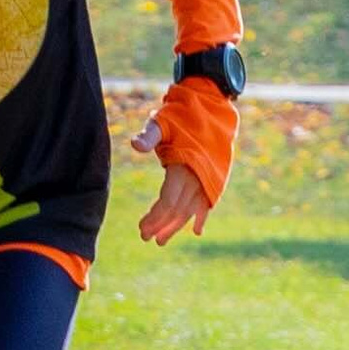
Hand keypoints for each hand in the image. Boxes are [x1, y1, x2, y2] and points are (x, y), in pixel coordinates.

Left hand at [131, 115, 211, 244]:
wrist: (211, 109)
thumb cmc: (180, 116)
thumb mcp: (161, 122)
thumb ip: (148, 135)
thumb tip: (134, 145)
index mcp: (185, 167)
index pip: (169, 201)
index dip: (155, 218)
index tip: (141, 230)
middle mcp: (199, 177)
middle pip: (179, 209)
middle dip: (162, 226)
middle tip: (146, 238)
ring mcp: (209, 179)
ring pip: (191, 209)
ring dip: (176, 225)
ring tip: (161, 240)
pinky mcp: (214, 178)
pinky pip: (206, 202)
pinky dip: (200, 217)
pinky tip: (196, 231)